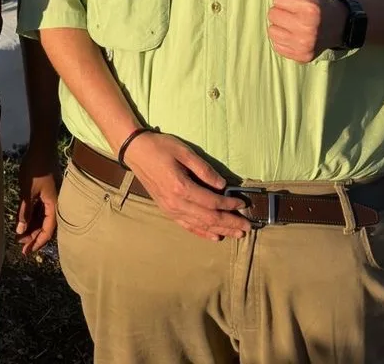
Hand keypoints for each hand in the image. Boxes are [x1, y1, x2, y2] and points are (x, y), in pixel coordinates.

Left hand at [15, 140, 59, 254]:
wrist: (41, 147)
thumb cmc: (35, 168)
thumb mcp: (27, 191)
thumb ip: (25, 211)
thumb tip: (21, 231)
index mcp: (54, 205)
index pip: (48, 229)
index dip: (38, 241)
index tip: (28, 251)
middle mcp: (54, 203)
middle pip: (45, 225)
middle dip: (34, 236)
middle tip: (21, 247)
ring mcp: (50, 198)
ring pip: (42, 218)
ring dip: (31, 227)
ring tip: (20, 237)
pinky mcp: (45, 192)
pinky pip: (39, 209)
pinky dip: (31, 216)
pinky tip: (22, 222)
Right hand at [121, 131, 252, 240]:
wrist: (135, 152)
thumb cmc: (160, 147)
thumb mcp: (184, 152)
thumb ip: (204, 170)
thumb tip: (222, 185)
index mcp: (181, 187)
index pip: (212, 201)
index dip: (229, 204)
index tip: (243, 203)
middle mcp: (176, 202)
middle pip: (208, 218)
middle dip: (230, 223)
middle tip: (248, 227)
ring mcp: (170, 208)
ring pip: (200, 225)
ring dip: (220, 230)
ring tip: (237, 234)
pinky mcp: (166, 209)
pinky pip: (187, 225)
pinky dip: (202, 233)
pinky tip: (214, 236)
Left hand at [267, 0, 346, 62]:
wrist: (337, 28)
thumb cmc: (320, 4)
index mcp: (310, 8)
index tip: (297, 1)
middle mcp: (308, 28)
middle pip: (272, 14)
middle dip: (282, 11)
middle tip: (295, 13)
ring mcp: (304, 44)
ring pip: (272, 30)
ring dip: (280, 26)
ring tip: (294, 24)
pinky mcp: (300, 56)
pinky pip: (276, 45)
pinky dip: (283, 39)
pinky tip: (294, 35)